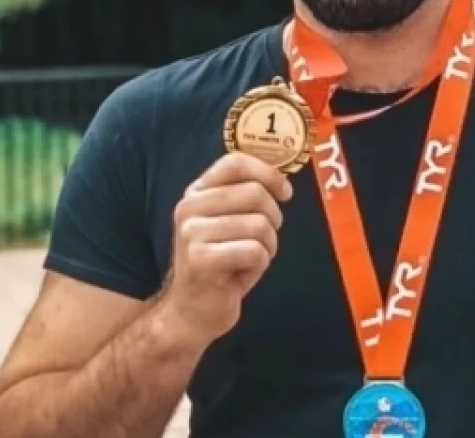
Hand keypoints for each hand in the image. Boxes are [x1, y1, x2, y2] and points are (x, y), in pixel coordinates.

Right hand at [158, 152, 293, 345]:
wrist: (192, 312)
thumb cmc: (221, 265)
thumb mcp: (230, 222)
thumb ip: (246, 196)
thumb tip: (281, 178)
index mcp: (197, 192)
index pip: (235, 162)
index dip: (268, 173)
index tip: (285, 193)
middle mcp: (189, 207)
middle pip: (254, 193)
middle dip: (273, 218)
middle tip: (265, 239)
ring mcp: (191, 233)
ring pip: (258, 224)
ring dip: (268, 245)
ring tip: (251, 258)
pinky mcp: (200, 260)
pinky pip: (254, 251)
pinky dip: (260, 264)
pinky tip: (242, 273)